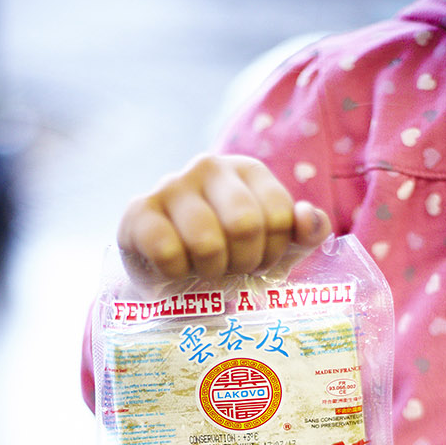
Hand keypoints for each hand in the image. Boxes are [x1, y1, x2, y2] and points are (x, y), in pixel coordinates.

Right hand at [118, 154, 331, 278]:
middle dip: (242, 262)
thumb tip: (308, 218)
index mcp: (247, 169)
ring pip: (206, 241)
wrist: (169, 278)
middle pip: (245, 224)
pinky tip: (173, 269)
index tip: (259, 261)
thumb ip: (305, 233)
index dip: (274, 251)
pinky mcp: (137, 211)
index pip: (281, 214)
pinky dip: (176, 273)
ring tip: (202, 270)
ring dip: (209, 271)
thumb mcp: (275, 248)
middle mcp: (208, 166)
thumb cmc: (226, 257)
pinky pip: (167, 252)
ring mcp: (169, 185)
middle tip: (230, 269)